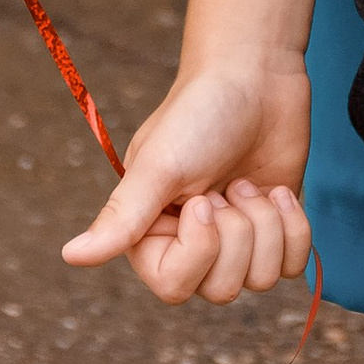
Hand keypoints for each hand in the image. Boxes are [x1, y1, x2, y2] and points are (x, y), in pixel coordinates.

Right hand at [60, 58, 313, 308]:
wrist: (255, 74)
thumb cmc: (199, 112)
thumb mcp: (159, 165)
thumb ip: (121, 217)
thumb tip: (70, 256)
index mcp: (152, 234)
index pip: (174, 286)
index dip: (199, 249)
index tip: (203, 199)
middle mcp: (193, 244)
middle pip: (221, 289)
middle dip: (237, 233)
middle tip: (227, 185)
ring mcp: (236, 240)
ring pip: (260, 280)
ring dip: (266, 224)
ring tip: (247, 183)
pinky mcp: (275, 229)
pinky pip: (293, 265)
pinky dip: (294, 227)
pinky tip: (277, 191)